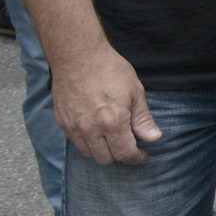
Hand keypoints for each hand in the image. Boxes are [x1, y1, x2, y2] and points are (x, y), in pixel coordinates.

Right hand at [51, 41, 160, 165]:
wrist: (78, 56)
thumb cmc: (110, 70)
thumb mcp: (135, 91)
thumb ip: (143, 118)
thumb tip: (153, 138)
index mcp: (113, 122)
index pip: (125, 153)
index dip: (136, 158)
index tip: (142, 156)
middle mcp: (91, 129)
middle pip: (105, 159)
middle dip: (120, 156)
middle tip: (128, 146)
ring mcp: (74, 127)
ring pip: (89, 154)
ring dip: (102, 151)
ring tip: (112, 139)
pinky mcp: (62, 122)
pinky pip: (76, 143)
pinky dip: (87, 143)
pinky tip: (96, 132)